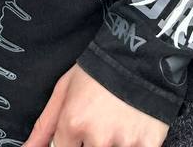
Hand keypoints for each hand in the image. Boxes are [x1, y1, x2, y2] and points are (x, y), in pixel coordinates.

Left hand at [21, 62, 170, 146]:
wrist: (139, 54)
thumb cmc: (97, 70)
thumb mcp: (65, 90)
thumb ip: (45, 126)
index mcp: (73, 124)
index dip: (71, 142)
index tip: (81, 131)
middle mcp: (98, 138)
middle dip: (91, 142)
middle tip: (100, 122)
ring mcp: (124, 144)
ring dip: (111, 143)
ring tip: (115, 122)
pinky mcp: (148, 145)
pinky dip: (131, 144)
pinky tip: (130, 129)